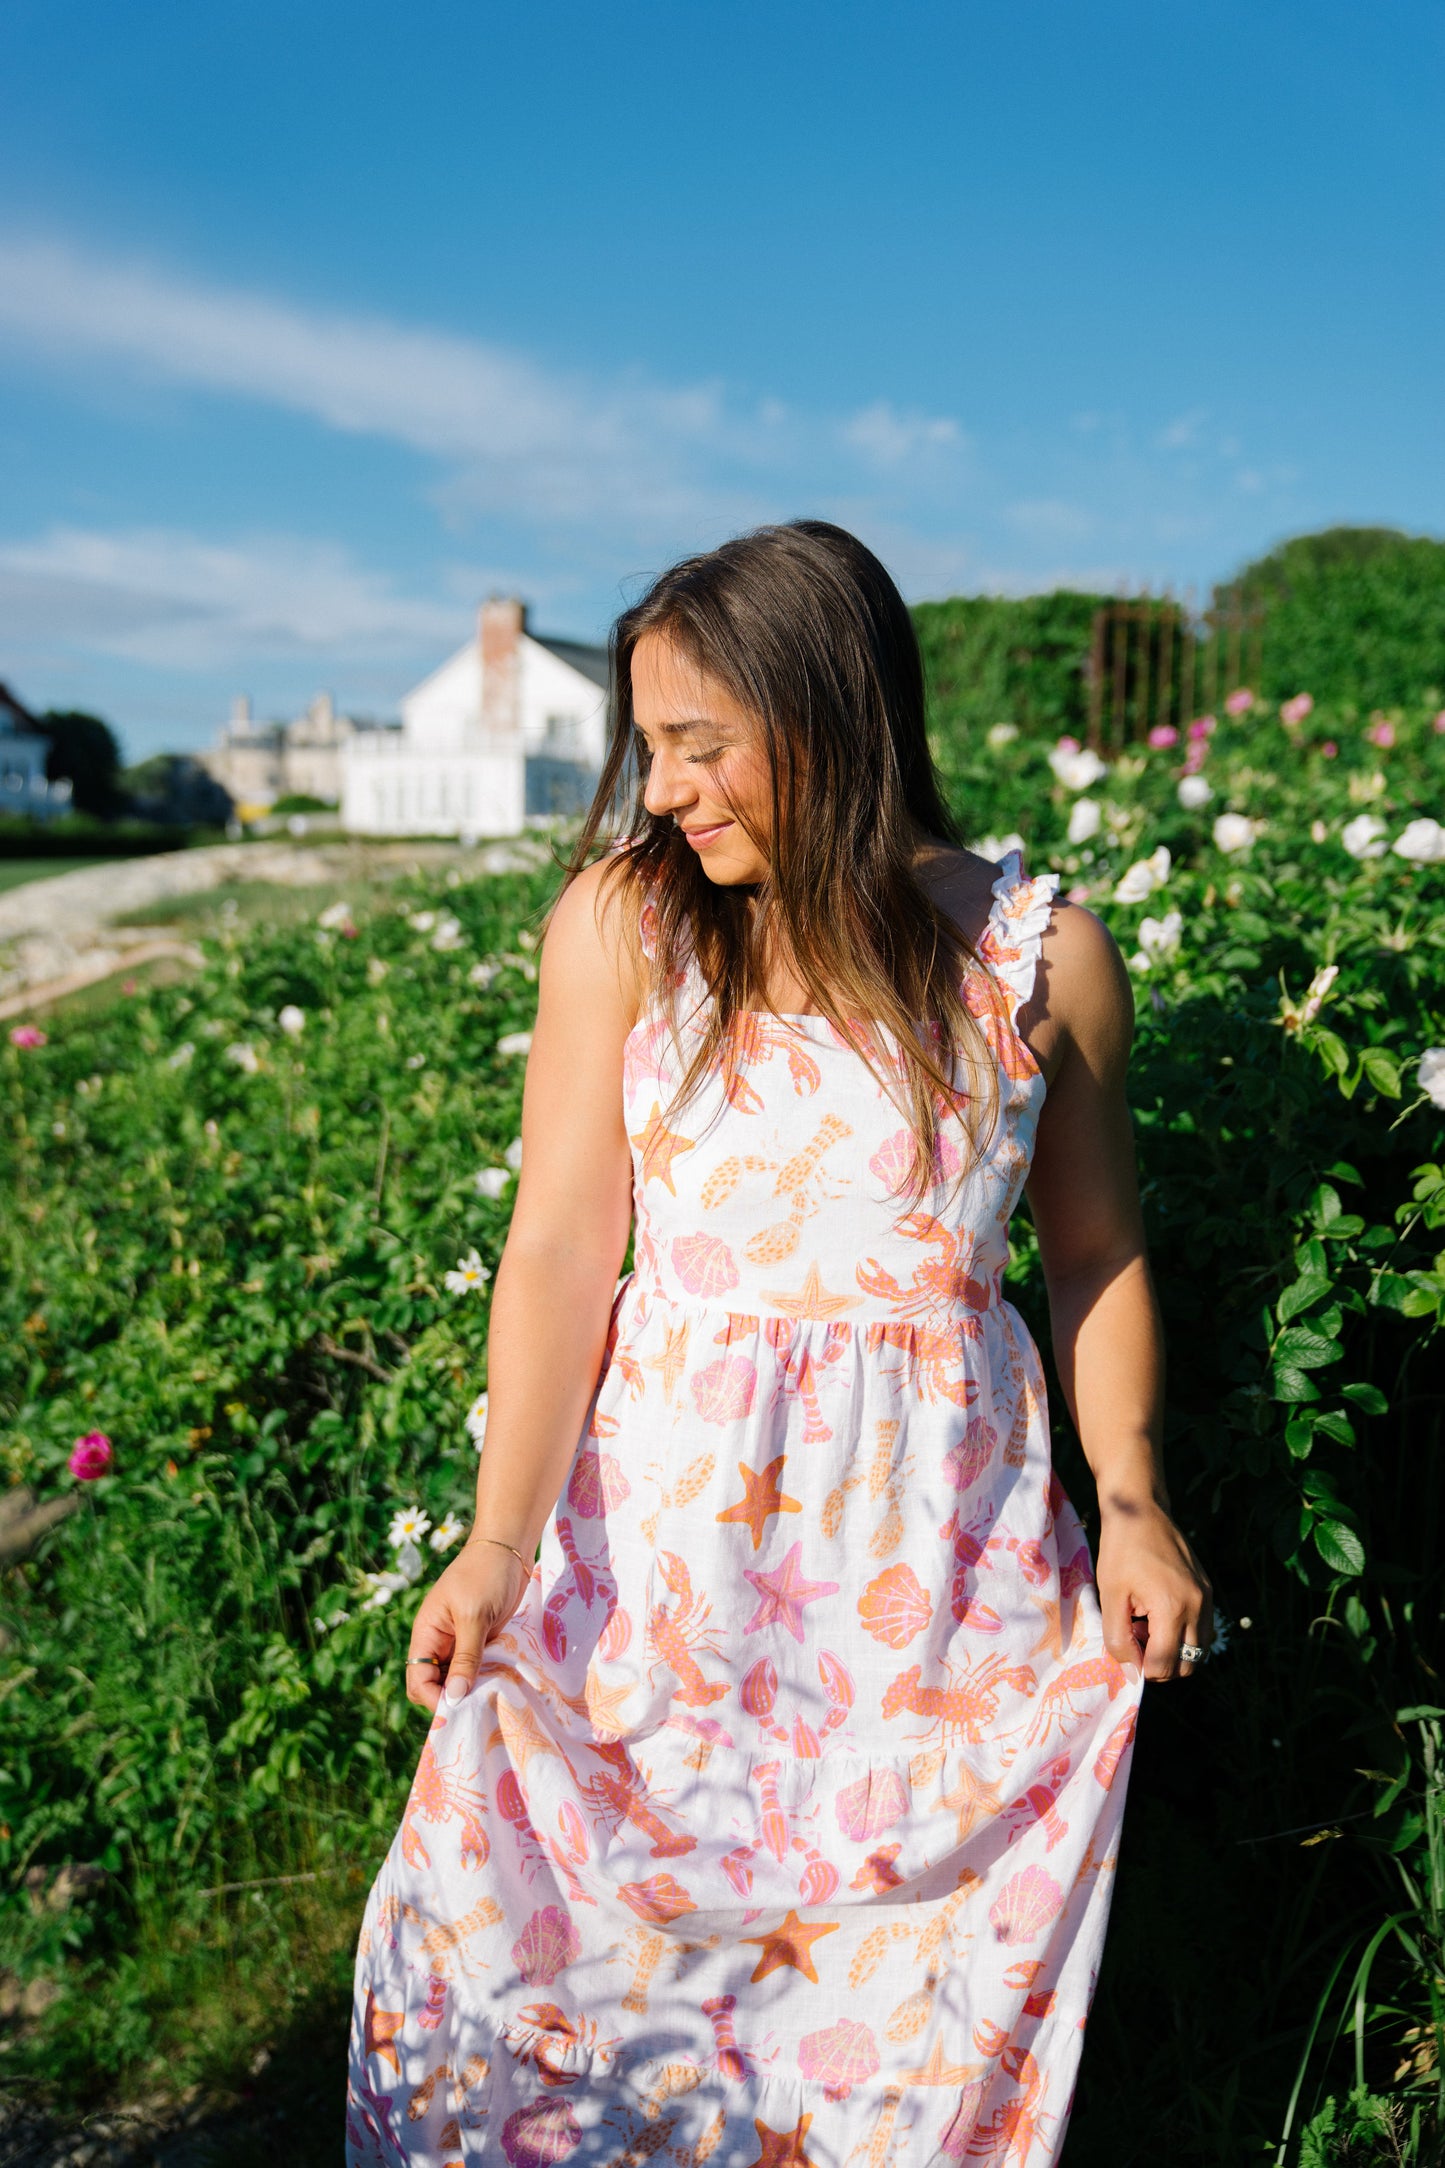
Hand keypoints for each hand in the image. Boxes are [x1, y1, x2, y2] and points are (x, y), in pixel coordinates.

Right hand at [405, 1537, 531, 1716]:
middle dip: (452, 1697)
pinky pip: (478, 1668)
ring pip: (458, 1679)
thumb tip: (454, 1698)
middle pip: (435, 1684)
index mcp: (426, 1633)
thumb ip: (466, 1657)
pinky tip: (503, 1682)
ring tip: (493, 1697)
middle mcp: (439, 1642)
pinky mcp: (481, 1640)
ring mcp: (461, 1641)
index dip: (433, 1698)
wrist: (508, 1546)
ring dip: (472, 1689)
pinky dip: (487, 1677)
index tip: (460, 1707)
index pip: (418, 1680)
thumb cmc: (485, 1574)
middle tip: (479, 1706)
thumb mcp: (474, 1616)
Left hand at [1096, 1500, 1211, 1683]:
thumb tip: (1131, 1672)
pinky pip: (1203, 1631)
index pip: (1164, 1665)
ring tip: (1147, 1625)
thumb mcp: (1109, 1595)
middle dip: (1160, 1663)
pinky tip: (1159, 1614)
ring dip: (1174, 1650)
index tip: (1126, 1647)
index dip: (1142, 1667)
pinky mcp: (1208, 1591)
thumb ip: (1118, 1638)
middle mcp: (1197, 1607)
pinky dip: (1184, 1635)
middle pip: (1187, 1666)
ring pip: (1199, 1651)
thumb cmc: (1120, 1550)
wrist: (1141, 1511)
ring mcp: (1207, 1599)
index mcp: (1172, 1608)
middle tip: (1136, 1637)